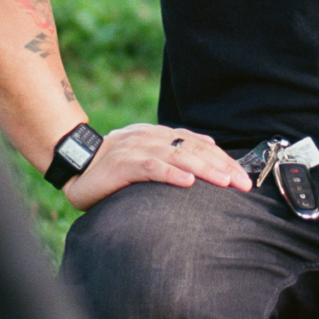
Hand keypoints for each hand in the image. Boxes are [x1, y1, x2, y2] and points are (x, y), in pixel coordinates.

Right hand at [62, 123, 252, 210]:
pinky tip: (187, 183)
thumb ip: (173, 152)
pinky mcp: (123, 164)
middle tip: (243, 183)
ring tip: (224, 181)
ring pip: (177, 156)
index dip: (222, 158)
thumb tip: (207, 147)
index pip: (198, 144)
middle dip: (221, 166)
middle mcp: (150, 137)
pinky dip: (170, 174)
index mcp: (159, 135)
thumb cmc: (113, 168)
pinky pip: (151, 167)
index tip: (243, 176)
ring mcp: (136, 149)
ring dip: (204, 169)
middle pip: (194, 149)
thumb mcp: (147, 156)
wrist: (75, 167)